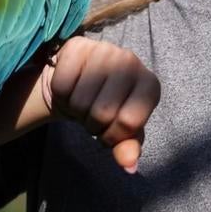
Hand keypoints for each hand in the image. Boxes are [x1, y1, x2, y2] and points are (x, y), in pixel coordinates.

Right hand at [46, 36, 160, 173]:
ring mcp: (106, 50)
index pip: (130, 123)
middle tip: (92, 115)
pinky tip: (70, 87)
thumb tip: (130, 166)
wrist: (79, 80)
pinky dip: (61, 94)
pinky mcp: (78, 46)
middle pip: (103, 113)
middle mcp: (131, 62)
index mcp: (149, 85)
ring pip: (81, 101)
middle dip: (92, 125)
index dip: (112, 136)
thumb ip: (127, 146)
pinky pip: (62, 85)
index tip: (108, 130)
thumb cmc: (105, 106)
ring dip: (75, 110)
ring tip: (82, 102)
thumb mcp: (119, 128)